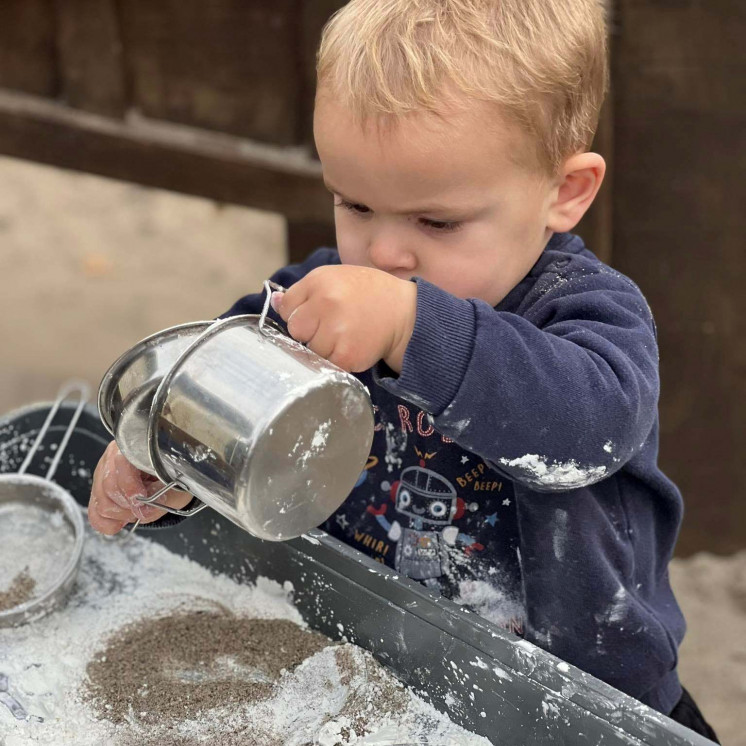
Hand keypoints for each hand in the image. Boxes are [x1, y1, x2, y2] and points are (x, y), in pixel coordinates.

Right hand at [88, 440, 192, 534]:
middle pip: (108, 486)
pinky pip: (94, 514)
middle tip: (143, 509)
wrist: (168, 483)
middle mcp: (113, 458)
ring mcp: (102, 475)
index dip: (130, 486)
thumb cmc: (172, 478)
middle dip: (128, 505)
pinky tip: (122, 521)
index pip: (121, 463)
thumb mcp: (177, 484)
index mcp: (134, 448)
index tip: (141, 500)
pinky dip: (108, 523)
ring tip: (136, 511)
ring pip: (101, 502)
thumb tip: (144, 510)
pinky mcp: (97, 492)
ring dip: (121, 514)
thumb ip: (165, 497)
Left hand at [272, 265, 416, 372]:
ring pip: (311, 350)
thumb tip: (274, 302)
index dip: (301, 313)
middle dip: (310, 332)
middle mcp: (326, 302)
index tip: (317, 313)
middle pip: (296, 330)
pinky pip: (327, 364)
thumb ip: (305, 291)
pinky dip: (339, 360)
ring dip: (326, 348)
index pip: (287, 306)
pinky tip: (353, 346)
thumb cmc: (369, 294)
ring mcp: (336, 330)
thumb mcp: (336, 279)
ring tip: (347, 335)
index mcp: (319, 280)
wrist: (405, 313)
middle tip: (334, 326)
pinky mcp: (346, 354)